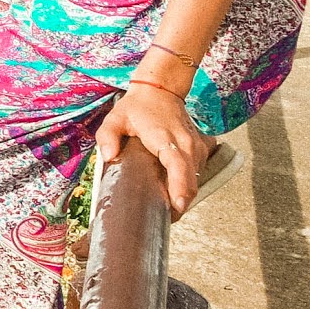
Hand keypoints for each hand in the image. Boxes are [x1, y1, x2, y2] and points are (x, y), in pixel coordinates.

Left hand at [96, 82, 211, 218]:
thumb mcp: (115, 118)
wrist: (161, 90)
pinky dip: (187, 184)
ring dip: (184, 194)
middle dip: (180, 202)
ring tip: (166, 209)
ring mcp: (198, 147)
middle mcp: (188, 144)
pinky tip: (173, 192)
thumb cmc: (137, 107)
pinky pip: (197, 172)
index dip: (180, 188)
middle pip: (191, 179)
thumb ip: (108, 136)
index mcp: (166, 138)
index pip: (179, 166)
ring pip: (196, 178)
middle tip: (164, 218)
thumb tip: (109, 156)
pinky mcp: (201, 150)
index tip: (178, 207)